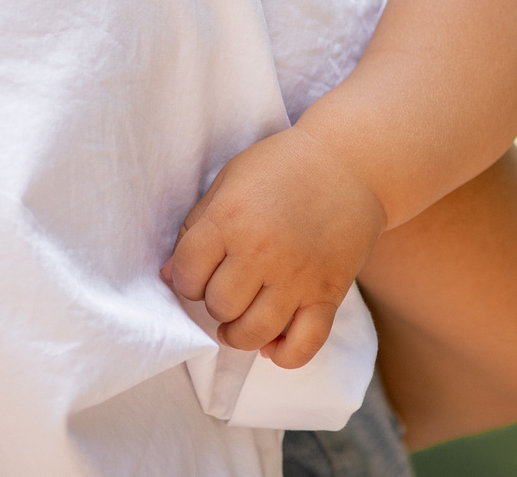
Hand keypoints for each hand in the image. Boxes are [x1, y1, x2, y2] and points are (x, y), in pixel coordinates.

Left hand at [159, 125, 386, 367]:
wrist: (350, 162)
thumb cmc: (282, 167)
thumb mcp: (229, 181)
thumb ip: (195, 227)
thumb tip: (166, 277)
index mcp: (230, 218)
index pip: (187, 274)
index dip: (185, 279)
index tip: (198, 274)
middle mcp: (261, 251)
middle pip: (219, 306)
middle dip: (214, 303)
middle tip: (226, 288)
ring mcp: (297, 276)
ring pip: (253, 332)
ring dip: (238, 334)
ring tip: (238, 323)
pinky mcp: (328, 293)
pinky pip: (302, 345)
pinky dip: (282, 355)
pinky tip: (272, 344)